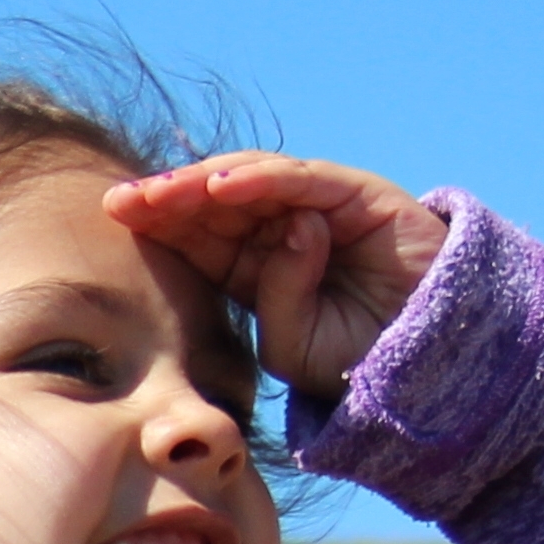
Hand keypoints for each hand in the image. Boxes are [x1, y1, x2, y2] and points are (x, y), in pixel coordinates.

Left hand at [104, 154, 450, 406]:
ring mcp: (320, 205)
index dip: (159, 218)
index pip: (199, 232)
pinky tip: (223, 187)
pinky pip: (304, 181)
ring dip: (203, 183)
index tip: (115, 212)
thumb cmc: (356, 360)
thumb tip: (291, 229)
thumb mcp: (293, 346)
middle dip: (168, 196)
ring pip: (252, 181)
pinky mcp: (358, 195)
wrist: (428, 363)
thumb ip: (274, 298)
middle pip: (215, 200)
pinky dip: (264, 180)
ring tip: (164, 192)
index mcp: (255, 265)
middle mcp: (282, 227)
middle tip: (126, 198)